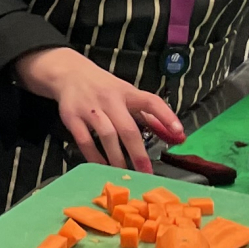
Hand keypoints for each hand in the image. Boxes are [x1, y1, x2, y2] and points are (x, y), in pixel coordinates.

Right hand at [14, 47, 182, 172]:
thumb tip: (178, 137)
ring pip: (107, 135)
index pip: (151, 102)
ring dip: (117, 158)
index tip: (178, 133)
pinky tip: (102, 167)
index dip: (166, 116)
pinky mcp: (72, 117)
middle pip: (128, 127)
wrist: (70, 74)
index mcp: (128, 93)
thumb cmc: (106, 89)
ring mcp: (90, 108)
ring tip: (125, 173)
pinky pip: (85, 141)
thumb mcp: (130, 96)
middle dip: (138, 153)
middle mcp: (110, 99)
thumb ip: (153, 118)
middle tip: (147, 173)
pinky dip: (94, 157)